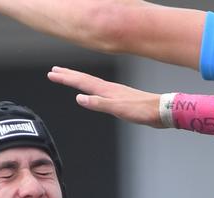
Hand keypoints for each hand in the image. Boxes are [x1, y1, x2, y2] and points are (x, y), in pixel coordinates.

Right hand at [48, 66, 162, 127]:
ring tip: (68, 78)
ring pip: (91, 84)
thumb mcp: (119, 109)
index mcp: (106, 90)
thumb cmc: (142, 110)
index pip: (81, 82)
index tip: (52, 74)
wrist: (161, 110)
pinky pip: (99, 91)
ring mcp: (114, 93)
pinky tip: (91, 93)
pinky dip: (90, 89)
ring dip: (78, 80)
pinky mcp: (120, 99)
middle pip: (84, 79)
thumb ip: (99, 103)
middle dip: (68, 75)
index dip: (66, 78)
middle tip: (54, 71)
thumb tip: (79, 98)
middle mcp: (109, 89)